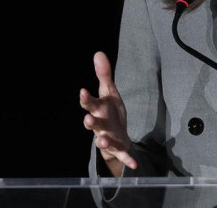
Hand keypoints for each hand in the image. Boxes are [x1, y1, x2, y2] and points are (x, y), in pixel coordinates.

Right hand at [80, 51, 137, 171]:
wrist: (116, 136)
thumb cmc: (110, 112)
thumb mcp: (109, 93)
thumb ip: (104, 75)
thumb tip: (99, 53)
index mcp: (98, 110)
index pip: (90, 104)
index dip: (86, 99)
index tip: (83, 92)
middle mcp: (100, 125)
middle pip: (93, 123)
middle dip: (90, 121)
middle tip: (87, 118)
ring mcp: (108, 138)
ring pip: (102, 140)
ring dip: (102, 140)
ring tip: (101, 140)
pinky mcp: (118, 149)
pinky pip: (122, 154)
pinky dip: (127, 159)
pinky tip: (134, 163)